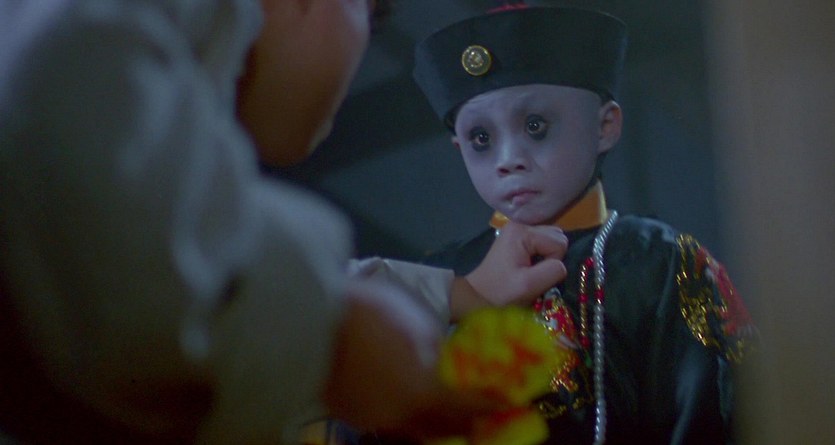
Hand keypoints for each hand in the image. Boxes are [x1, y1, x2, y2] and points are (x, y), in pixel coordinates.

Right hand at [323, 278, 504, 438]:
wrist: (309, 320)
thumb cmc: (369, 314)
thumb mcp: (416, 323)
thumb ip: (436, 350)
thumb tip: (442, 362)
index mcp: (424, 394)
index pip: (469, 408)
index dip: (490, 405)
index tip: (505, 402)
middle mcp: (402, 418)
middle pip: (443, 428)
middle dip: (465, 420)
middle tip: (480, 411)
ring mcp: (374, 421)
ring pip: (415, 430)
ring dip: (435, 423)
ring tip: (446, 410)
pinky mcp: (351, 416)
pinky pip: (390, 423)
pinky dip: (406, 417)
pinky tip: (407, 402)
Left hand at [451, 222, 567, 319]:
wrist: (478, 296)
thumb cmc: (501, 292)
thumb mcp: (529, 285)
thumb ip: (552, 271)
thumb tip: (562, 264)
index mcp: (522, 231)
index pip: (559, 242)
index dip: (553, 262)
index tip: (535, 275)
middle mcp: (521, 224)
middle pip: (556, 237)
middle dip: (551, 257)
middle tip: (533, 273)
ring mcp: (519, 230)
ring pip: (552, 240)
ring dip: (547, 257)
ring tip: (529, 270)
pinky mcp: (518, 238)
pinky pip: (542, 244)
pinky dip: (540, 256)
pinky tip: (527, 266)